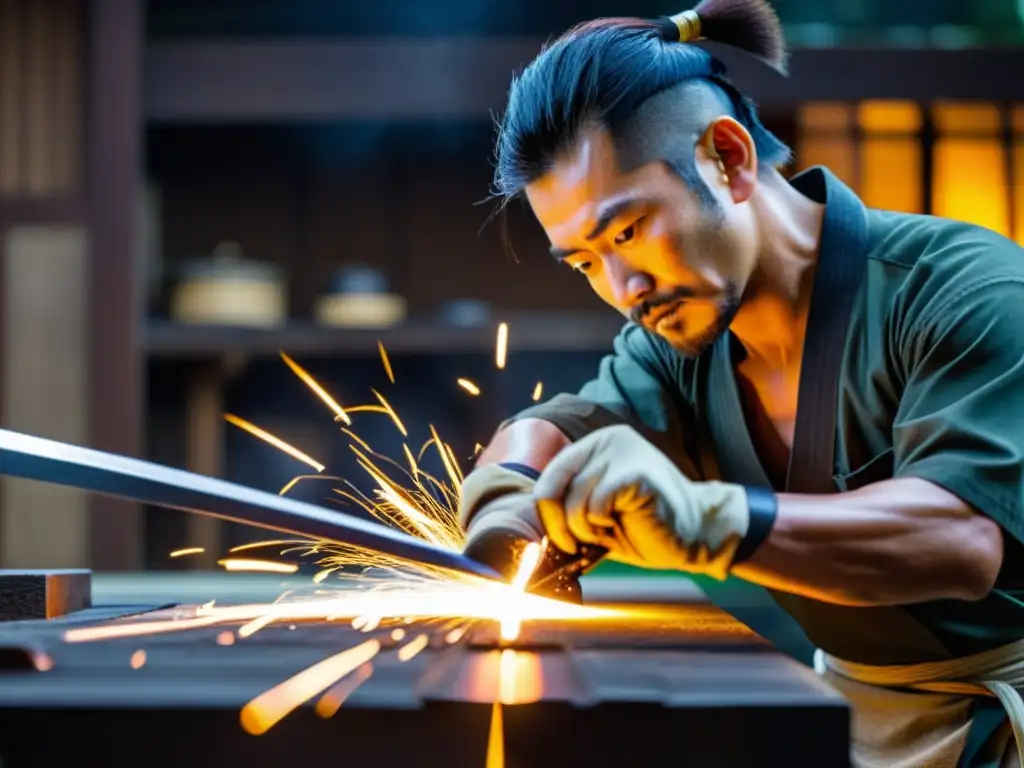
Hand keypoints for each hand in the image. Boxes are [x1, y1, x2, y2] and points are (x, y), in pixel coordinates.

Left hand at [533, 425, 750, 578]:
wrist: (695, 534)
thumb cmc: (644, 526)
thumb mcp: (596, 510)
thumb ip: (568, 504)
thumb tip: (527, 523)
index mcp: (594, 445)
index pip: (548, 476)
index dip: (546, 513)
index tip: (561, 537)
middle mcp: (606, 439)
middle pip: (551, 486)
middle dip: (558, 525)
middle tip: (576, 543)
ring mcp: (622, 452)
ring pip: (573, 500)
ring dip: (584, 529)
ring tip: (608, 530)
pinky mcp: (635, 472)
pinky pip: (595, 505)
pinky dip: (602, 525)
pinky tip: (624, 523)